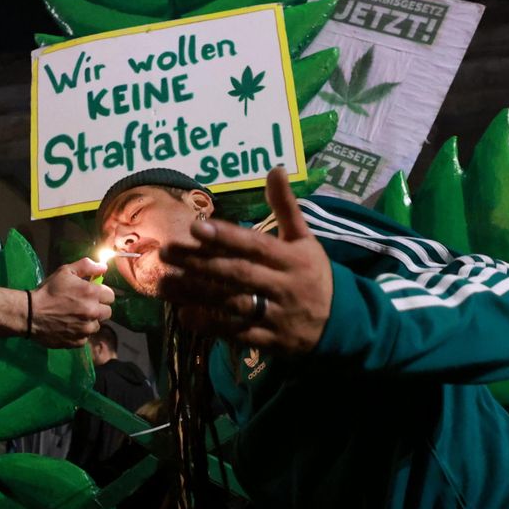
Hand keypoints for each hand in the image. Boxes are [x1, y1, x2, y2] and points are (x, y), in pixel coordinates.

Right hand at [0, 258, 113, 346]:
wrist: (30, 314)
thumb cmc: (48, 291)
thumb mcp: (65, 272)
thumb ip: (86, 266)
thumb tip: (104, 266)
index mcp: (92, 293)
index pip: (110, 295)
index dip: (101, 294)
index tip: (91, 294)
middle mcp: (93, 312)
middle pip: (107, 312)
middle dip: (98, 308)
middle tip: (83, 306)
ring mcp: (86, 329)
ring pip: (97, 325)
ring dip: (89, 321)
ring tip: (75, 317)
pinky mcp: (79, 342)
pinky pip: (86, 337)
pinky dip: (80, 333)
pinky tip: (69, 327)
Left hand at [160, 168, 331, 355]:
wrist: (343, 322)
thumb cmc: (314, 274)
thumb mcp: (305, 239)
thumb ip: (286, 207)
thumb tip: (274, 168)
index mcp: (291, 258)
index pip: (255, 245)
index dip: (226, 236)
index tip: (195, 227)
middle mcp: (283, 286)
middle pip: (237, 273)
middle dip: (200, 263)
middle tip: (166, 252)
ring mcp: (276, 315)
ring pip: (233, 303)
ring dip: (197, 294)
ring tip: (166, 283)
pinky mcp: (270, 340)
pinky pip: (238, 333)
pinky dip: (212, 325)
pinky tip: (185, 315)